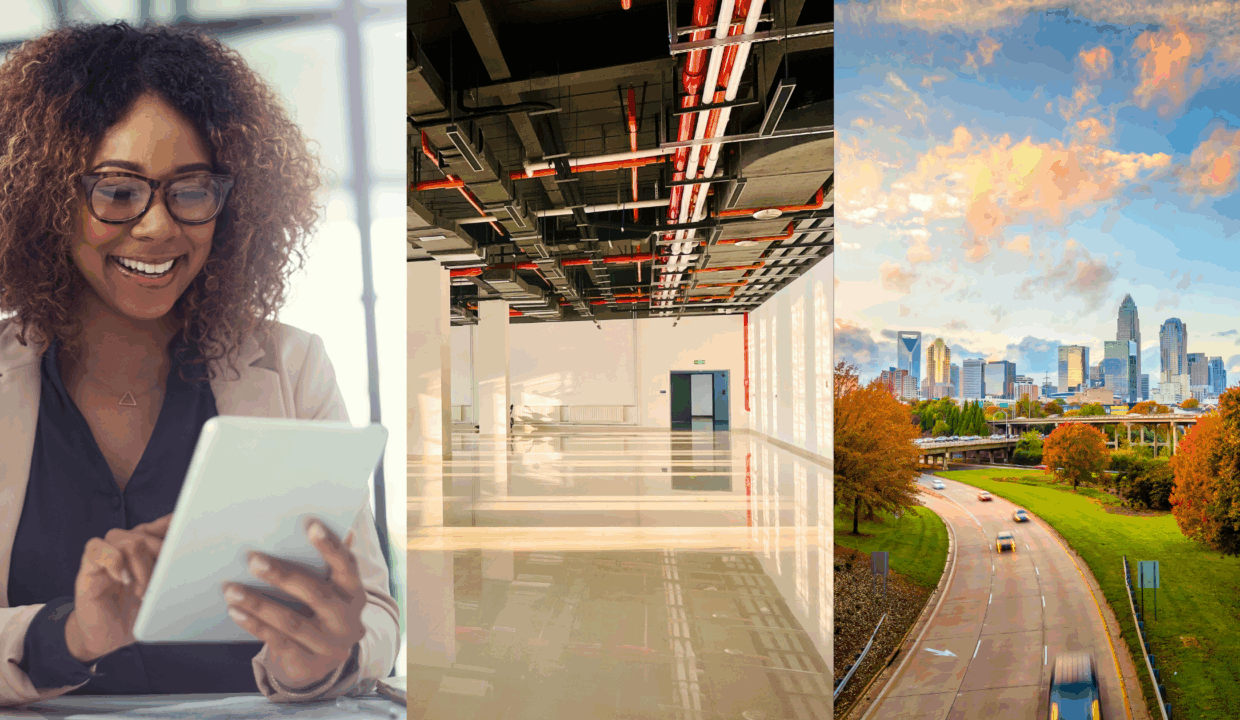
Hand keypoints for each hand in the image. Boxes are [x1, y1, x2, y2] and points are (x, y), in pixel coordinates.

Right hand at [66, 514, 172, 662]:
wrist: (109, 638)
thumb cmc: (135, 613)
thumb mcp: (161, 590)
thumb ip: (171, 570)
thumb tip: (187, 555)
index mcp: (142, 551)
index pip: (155, 528)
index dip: (169, 527)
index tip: (185, 531)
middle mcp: (123, 550)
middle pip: (144, 533)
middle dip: (159, 555)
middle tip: (162, 580)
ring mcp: (104, 558)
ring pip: (125, 539)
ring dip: (139, 565)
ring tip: (141, 590)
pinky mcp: (87, 569)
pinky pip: (96, 549)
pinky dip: (113, 561)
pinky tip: (122, 579)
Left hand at [223, 518, 366, 689]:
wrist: (321, 663)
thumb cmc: (322, 613)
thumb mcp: (331, 591)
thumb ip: (331, 564)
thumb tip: (335, 527)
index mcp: (355, 595)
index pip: (346, 567)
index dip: (330, 546)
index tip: (311, 525)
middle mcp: (348, 620)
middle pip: (316, 594)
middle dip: (283, 575)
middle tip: (253, 560)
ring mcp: (329, 646)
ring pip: (291, 621)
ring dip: (258, 603)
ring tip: (231, 589)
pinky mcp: (308, 664)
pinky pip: (278, 642)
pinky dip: (255, 625)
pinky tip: (236, 611)